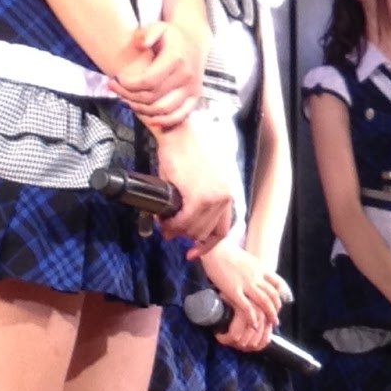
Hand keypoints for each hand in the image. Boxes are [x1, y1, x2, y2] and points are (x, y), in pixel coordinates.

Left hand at [109, 21, 203, 126]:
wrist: (194, 40)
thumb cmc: (171, 36)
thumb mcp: (158, 27)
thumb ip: (147, 34)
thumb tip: (140, 44)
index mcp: (176, 58)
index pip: (147, 80)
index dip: (128, 85)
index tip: (117, 79)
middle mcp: (186, 75)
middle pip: (152, 96)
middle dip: (129, 96)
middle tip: (115, 89)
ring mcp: (192, 87)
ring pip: (163, 109)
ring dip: (142, 109)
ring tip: (128, 100)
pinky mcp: (195, 96)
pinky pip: (180, 115)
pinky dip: (165, 121)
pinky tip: (151, 120)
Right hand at [153, 122, 234, 258]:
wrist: (180, 137)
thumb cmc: (186, 156)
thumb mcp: (198, 184)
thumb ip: (197, 206)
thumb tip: (181, 228)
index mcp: (226, 195)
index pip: (222, 231)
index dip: (206, 246)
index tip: (192, 253)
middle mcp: (224, 198)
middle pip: (204, 233)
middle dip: (184, 235)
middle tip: (168, 229)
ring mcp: (213, 198)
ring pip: (193, 230)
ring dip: (176, 230)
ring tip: (164, 222)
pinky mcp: (199, 196)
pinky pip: (184, 221)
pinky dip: (172, 224)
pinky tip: (164, 219)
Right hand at [200, 242, 284, 352]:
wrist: (216, 249)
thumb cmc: (228, 253)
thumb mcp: (248, 259)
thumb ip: (254, 269)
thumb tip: (256, 276)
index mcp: (261, 268)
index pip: (276, 284)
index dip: (279, 296)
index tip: (278, 304)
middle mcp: (256, 276)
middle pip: (272, 295)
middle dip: (276, 308)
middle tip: (275, 319)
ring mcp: (246, 284)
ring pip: (263, 302)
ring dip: (268, 315)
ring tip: (270, 324)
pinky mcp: (233, 291)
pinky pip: (246, 307)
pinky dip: (252, 318)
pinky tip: (253, 325)